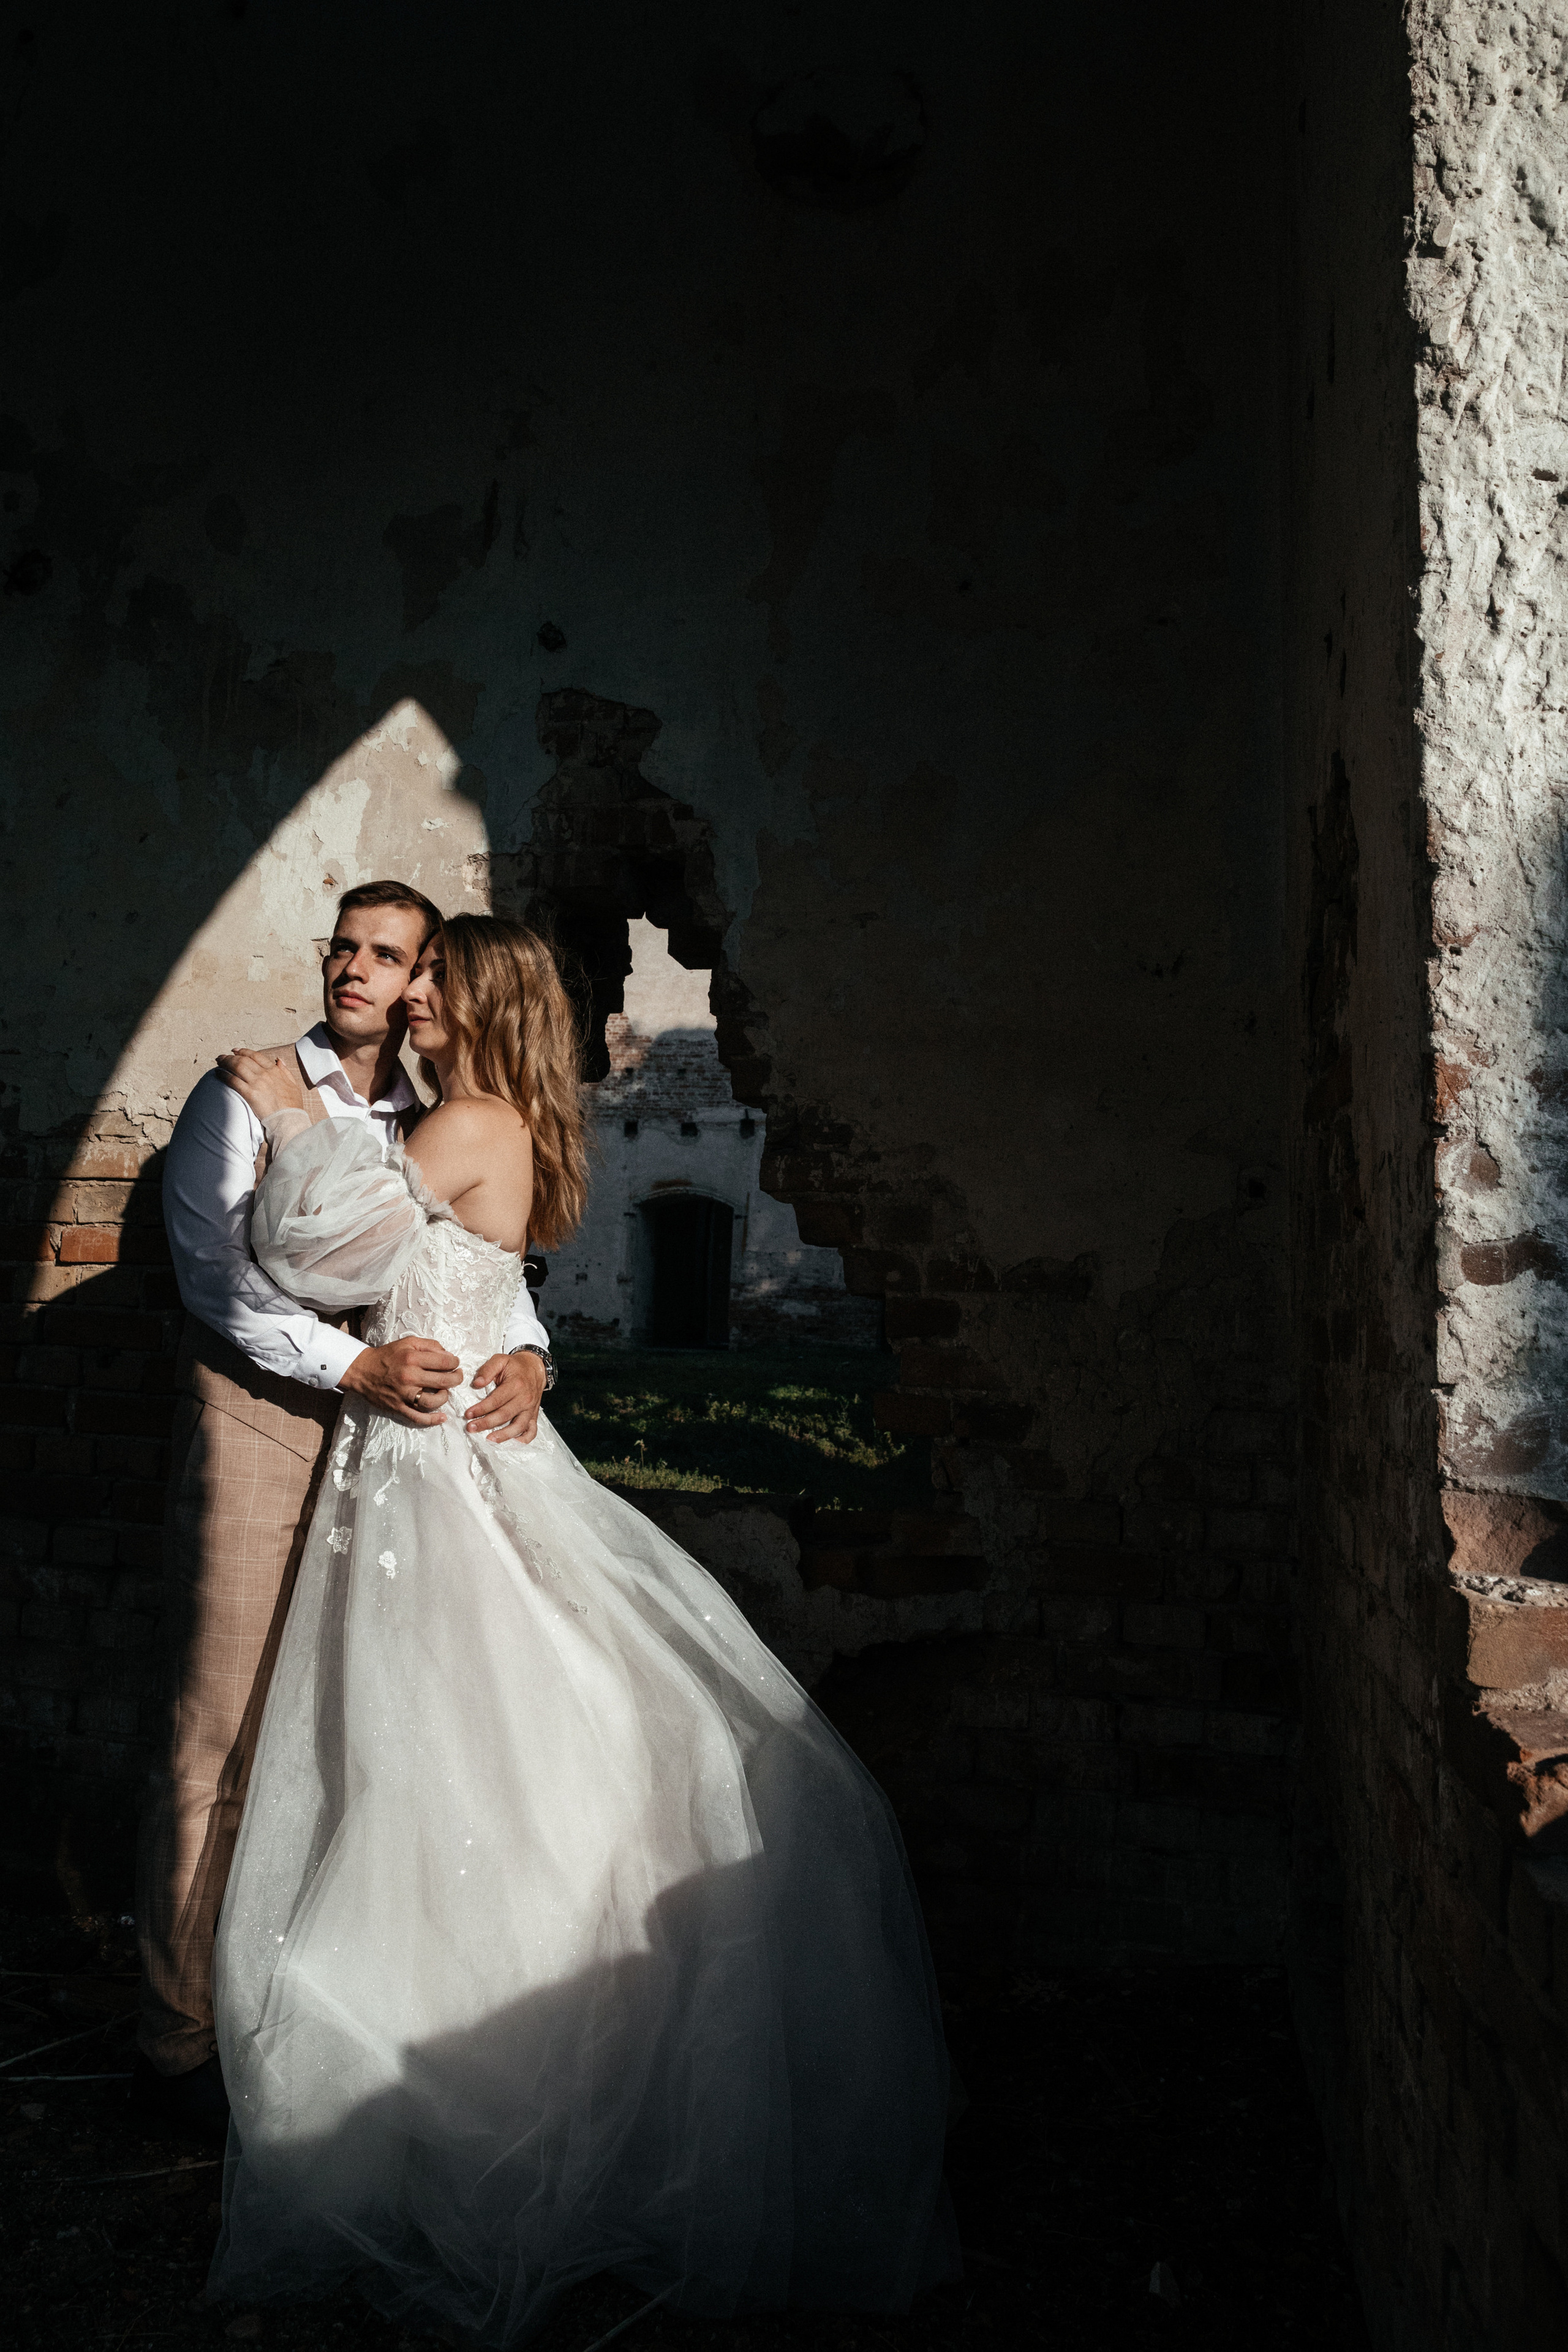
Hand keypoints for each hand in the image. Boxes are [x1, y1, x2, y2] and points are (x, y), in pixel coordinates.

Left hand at [216, 1047, 304, 1119]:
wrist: (289, 1119)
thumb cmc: (292, 1105)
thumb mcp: (293, 1084)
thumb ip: (285, 1071)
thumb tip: (279, 1060)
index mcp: (274, 1071)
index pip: (255, 1056)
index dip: (243, 1051)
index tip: (235, 1051)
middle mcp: (264, 1074)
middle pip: (243, 1060)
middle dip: (230, 1056)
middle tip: (222, 1057)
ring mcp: (256, 1083)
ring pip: (237, 1067)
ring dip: (225, 1063)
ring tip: (218, 1062)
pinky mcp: (249, 1094)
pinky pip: (233, 1080)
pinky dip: (224, 1075)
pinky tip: (218, 1074)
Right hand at [340, 1336, 461, 1425]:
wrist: (362, 1371)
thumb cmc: (388, 1356)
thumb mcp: (408, 1342)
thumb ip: (430, 1345)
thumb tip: (449, 1355)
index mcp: (411, 1358)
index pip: (444, 1362)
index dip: (455, 1362)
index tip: (455, 1363)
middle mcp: (409, 1377)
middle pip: (443, 1382)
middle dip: (456, 1379)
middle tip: (457, 1376)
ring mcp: (403, 1394)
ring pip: (433, 1401)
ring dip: (445, 1397)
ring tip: (444, 1391)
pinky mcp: (398, 1407)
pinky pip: (418, 1417)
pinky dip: (432, 1420)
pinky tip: (442, 1418)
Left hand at [465, 1350, 546, 1443]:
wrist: (535, 1368)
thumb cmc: (515, 1366)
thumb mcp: (500, 1360)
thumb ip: (487, 1369)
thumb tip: (477, 1383)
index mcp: (516, 1385)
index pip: (496, 1400)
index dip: (481, 1409)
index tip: (468, 1414)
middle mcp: (525, 1399)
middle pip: (504, 1415)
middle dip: (486, 1423)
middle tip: (471, 1428)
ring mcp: (530, 1409)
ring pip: (518, 1426)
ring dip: (503, 1435)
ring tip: (489, 1439)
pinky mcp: (533, 1415)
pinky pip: (531, 1431)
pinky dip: (524, 1439)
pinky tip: (512, 1443)